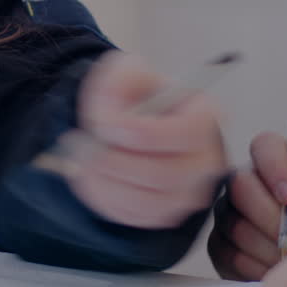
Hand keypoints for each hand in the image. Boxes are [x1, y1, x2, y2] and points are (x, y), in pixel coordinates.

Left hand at [60, 52, 227, 229]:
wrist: (126, 122)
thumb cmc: (134, 96)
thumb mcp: (125, 71)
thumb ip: (118, 82)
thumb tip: (110, 119)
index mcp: (205, 117)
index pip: (188, 133)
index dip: (146, 133)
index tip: (107, 125)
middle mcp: (206, 160)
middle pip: (163, 175)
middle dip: (114, 162)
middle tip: (82, 145)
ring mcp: (188, 192)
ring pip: (145, 202)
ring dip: (104, 182)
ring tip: (80, 159)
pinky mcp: (166, 214)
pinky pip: (133, 216)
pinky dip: (104, 197)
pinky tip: (91, 175)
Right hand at [209, 132, 286, 279]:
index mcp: (275, 164)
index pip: (263, 146)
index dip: (274, 167)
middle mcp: (245, 184)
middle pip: (239, 186)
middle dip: (271, 216)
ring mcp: (228, 215)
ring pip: (235, 225)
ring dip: (270, 246)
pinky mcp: (220, 247)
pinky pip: (229, 254)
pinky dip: (257, 265)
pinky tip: (276, 267)